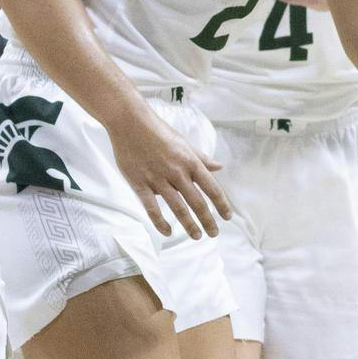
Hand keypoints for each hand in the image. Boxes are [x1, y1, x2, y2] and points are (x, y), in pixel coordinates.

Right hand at [105, 105, 230, 238]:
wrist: (130, 122)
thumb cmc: (159, 131)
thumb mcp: (184, 143)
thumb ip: (201, 158)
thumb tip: (220, 167)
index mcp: (190, 161)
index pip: (211, 188)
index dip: (221, 205)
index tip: (227, 217)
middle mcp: (177, 172)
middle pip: (197, 202)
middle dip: (208, 221)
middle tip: (213, 234)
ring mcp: (158, 178)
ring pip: (178, 207)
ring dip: (189, 225)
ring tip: (196, 236)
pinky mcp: (139, 183)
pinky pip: (151, 208)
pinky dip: (160, 222)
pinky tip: (168, 232)